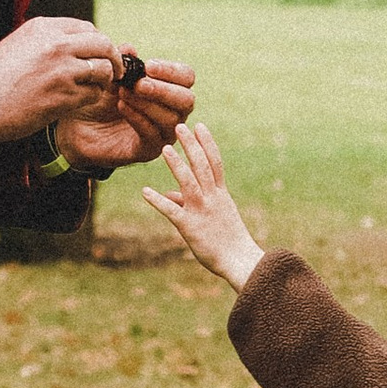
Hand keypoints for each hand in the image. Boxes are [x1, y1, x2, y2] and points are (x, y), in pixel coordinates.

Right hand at [0, 14, 140, 144]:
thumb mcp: (18, 45)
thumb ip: (47, 42)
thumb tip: (76, 46)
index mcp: (44, 28)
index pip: (86, 28)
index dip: (98, 42)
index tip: (99, 54)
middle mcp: (56, 44)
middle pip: (103, 44)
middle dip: (113, 58)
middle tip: (114, 71)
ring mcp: (62, 70)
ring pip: (103, 69)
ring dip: (104, 80)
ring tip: (95, 88)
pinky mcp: (64, 96)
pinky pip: (93, 94)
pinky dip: (90, 98)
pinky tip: (78, 102)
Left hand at [59, 52, 195, 173]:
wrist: (77, 127)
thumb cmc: (99, 98)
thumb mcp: (109, 75)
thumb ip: (121, 61)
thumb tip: (130, 49)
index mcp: (168, 89)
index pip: (186, 77)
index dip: (172, 70)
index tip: (149, 66)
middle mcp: (172, 111)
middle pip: (187, 100)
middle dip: (164, 90)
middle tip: (139, 84)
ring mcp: (163, 133)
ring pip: (172, 119)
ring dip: (147, 104)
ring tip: (123, 93)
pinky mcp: (149, 150)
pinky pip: (153, 135)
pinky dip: (138, 118)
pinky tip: (121, 107)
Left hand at [140, 118, 266, 293]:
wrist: (241, 262)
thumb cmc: (229, 240)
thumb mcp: (216, 216)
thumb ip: (192, 201)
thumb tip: (169, 195)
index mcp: (221, 194)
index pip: (214, 162)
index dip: (207, 143)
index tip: (199, 125)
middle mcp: (213, 198)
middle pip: (202, 166)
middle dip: (191, 145)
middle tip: (179, 126)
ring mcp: (202, 211)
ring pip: (189, 182)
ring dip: (177, 165)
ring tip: (165, 148)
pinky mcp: (190, 227)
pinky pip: (172, 211)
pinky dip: (158, 200)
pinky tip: (145, 191)